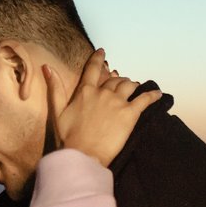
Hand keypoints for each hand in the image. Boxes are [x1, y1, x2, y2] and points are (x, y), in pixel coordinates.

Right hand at [46, 48, 162, 166]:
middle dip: (117, 78)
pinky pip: (145, 99)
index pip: (93, 69)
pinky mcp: (130, 114)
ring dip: (132, 84)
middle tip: (120, 81)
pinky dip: (153, 96)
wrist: (83, 154)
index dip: (98, 59)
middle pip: (114, 79)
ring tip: (135, 87)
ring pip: (129, 85)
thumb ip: (55, 88)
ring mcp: (118, 102)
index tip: (103, 52)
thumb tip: (47, 67)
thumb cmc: (68, 137)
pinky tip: (158, 95)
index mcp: (85, 91)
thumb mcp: (57, 111)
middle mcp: (103, 93)